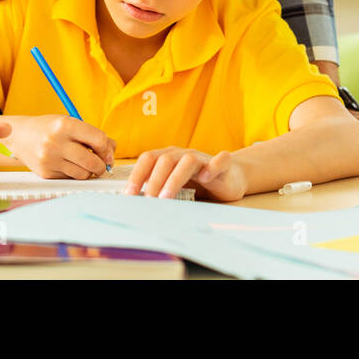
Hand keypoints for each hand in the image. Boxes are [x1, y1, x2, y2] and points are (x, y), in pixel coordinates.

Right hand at [3, 114, 114, 179]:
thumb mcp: (70, 123)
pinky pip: (70, 178)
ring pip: (82, 174)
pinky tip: (70, 165)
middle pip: (92, 161)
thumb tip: (112, 151)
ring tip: (86, 165)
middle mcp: (56, 142)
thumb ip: (92, 135)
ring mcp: (49, 159)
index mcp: (65, 125)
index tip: (107, 152)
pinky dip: (74, 174)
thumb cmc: (50, 128)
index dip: (106, 148)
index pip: (98, 140)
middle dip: (101, 166)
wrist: (20, 136)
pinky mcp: (46, 173)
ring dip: (89, 172)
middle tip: (102, 165)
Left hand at [126, 147, 246, 201]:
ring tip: (167, 196)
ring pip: (188, 161)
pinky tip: (206, 177)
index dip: (137, 175)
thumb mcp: (175, 185)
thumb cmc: (198, 182)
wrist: (230, 176)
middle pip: (165, 160)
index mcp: (168, 157)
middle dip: (154, 181)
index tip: (129, 194)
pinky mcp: (223, 164)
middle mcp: (183, 154)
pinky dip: (213, 166)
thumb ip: (159, 190)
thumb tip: (135, 203)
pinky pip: (220, 160)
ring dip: (175, 178)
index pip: (148, 159)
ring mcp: (203, 158)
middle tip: (149, 200)